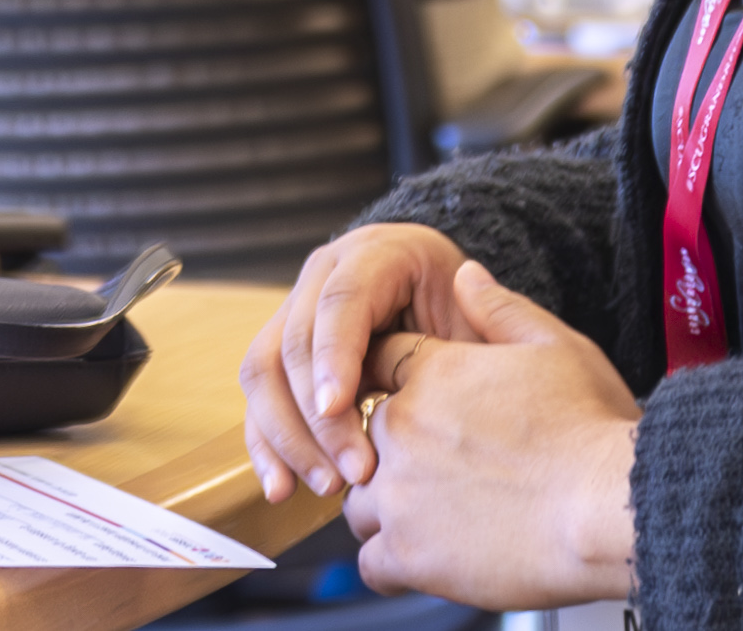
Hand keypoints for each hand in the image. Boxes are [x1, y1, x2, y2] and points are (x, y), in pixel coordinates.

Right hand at [241, 219, 483, 500]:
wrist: (442, 305)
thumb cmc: (467, 313)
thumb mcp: (478, 311)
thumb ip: (482, 317)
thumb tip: (466, 298)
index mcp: (375, 254)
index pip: (341, 300)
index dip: (334, 353)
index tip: (337, 407)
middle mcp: (322, 276)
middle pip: (294, 342)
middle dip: (316, 415)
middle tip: (353, 472)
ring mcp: (295, 311)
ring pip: (264, 370)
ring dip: (288, 436)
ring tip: (327, 487)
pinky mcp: (281, 352)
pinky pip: (260, 397)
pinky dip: (267, 445)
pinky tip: (283, 487)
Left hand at [340, 261, 639, 610]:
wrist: (611, 506)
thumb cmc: (595, 431)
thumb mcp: (557, 347)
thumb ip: (500, 309)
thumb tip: (464, 274)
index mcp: (432, 373)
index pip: (378, 364)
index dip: (395, 384)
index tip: (420, 409)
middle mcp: (404, 426)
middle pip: (361, 432)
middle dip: (387, 449)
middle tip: (433, 469)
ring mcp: (399, 492)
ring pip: (358, 498)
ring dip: (385, 506)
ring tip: (431, 515)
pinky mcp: (408, 552)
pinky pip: (370, 561)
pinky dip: (391, 562)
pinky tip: (426, 558)